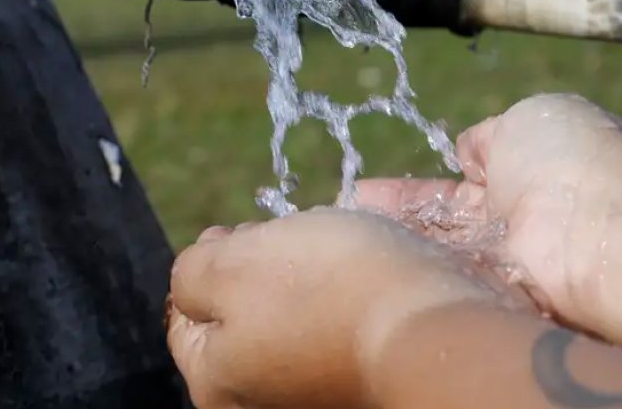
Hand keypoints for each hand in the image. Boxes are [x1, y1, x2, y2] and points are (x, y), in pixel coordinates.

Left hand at [166, 208, 522, 408]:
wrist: (436, 328)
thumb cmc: (326, 289)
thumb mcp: (230, 265)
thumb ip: (191, 272)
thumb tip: (195, 277)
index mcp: (216, 384)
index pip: (185, 317)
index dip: (208, 260)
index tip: (238, 230)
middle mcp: (262, 404)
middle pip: (241, 317)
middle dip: (258, 268)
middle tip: (287, 237)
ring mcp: (315, 396)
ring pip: (291, 318)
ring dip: (305, 280)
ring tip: (333, 252)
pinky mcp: (362, 382)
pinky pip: (338, 330)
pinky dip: (345, 299)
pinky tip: (364, 277)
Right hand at [356, 93, 621, 318]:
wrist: (602, 224)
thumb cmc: (570, 158)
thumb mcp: (525, 120)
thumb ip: (489, 137)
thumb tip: (468, 148)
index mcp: (522, 173)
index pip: (455, 186)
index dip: (411, 191)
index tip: (366, 191)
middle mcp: (512, 223)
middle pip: (440, 225)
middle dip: (394, 220)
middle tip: (345, 216)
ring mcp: (504, 263)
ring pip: (438, 254)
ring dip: (395, 245)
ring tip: (343, 238)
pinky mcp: (498, 298)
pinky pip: (447, 282)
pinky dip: (412, 272)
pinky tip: (368, 263)